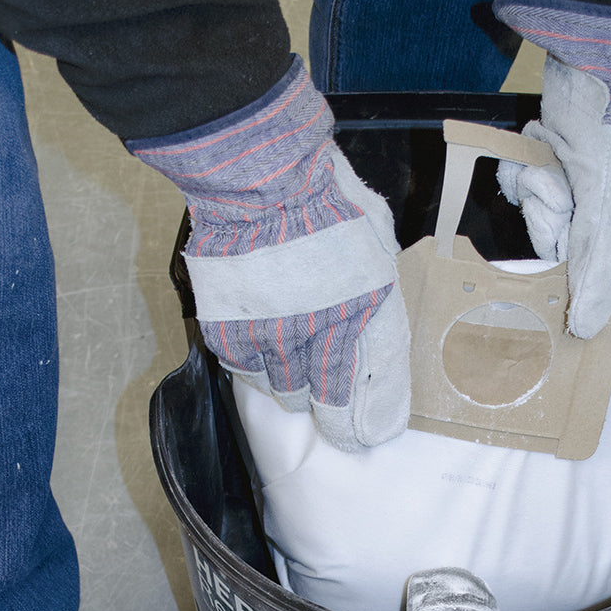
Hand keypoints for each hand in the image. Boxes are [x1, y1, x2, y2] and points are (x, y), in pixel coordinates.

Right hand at [131, 59, 409, 450]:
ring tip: (291, 362)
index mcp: (366, 312)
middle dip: (331, 413)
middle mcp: (320, 335)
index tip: (371, 433)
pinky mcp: (232, 335)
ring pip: (284, 392)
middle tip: (330, 411)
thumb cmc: (326, 200)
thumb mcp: (376, 244)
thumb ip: (378, 293)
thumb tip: (376, 328)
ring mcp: (272, 338)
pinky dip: (256, 367)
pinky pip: (247, 373)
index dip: (372, 420)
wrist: (259, 178)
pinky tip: (262, 348)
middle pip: (326, 403)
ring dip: (291, 385)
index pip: (374, 390)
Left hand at [503, 58, 610, 337]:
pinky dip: (532, 175)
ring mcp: (596, 180)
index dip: (596, 277)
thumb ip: (600, 289)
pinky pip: (538, 187)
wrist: (601, 78)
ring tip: (553, 174)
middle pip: (580, 249)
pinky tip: (539, 158)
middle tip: (566, 210)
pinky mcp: (563, 158)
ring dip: (545, 198)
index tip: (576, 273)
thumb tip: (585, 334)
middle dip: (563, 229)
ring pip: (554, 218)